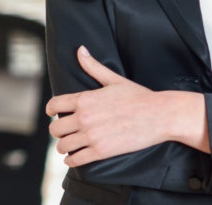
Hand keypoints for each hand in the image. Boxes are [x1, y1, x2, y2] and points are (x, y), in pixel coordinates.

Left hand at [47, 46, 206, 166]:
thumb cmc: (140, 97)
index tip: (55, 114)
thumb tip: (80, 50)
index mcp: (85, 99)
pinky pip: (75, 160)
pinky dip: (72, 160)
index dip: (51, 111)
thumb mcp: (115, 80)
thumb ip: (94, 66)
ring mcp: (92, 135)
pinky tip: (76, 157)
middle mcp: (84, 117)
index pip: (54, 105)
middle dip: (59, 131)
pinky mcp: (100, 151)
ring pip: (62, 146)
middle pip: (55, 129)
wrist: (160, 115)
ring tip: (72, 145)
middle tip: (68, 132)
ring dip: (65, 147)